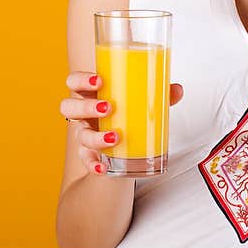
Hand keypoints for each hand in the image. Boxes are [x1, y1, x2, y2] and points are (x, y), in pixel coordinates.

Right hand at [60, 71, 184, 174]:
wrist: (124, 147)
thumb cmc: (128, 115)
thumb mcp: (142, 103)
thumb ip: (158, 95)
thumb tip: (177, 89)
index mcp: (92, 94)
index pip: (74, 81)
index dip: (81, 79)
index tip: (99, 81)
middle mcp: (84, 114)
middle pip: (69, 106)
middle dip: (86, 106)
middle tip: (108, 107)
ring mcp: (85, 135)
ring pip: (79, 135)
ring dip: (95, 136)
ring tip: (115, 137)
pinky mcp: (91, 155)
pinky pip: (87, 161)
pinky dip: (94, 165)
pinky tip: (103, 167)